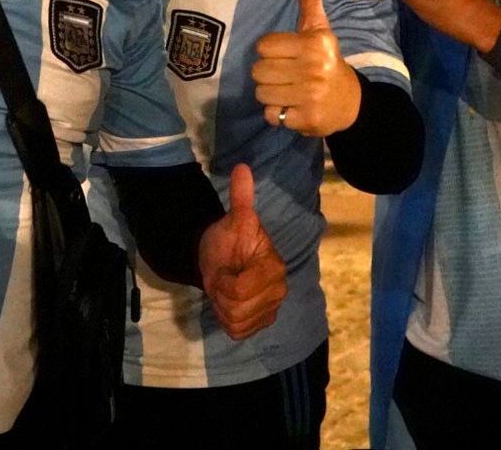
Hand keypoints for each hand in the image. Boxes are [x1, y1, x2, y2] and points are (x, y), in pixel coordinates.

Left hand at [197, 164, 287, 340]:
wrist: (222, 259)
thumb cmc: (227, 240)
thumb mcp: (232, 220)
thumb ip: (240, 198)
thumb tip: (242, 168)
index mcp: (274, 267)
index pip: (240, 290)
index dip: (224, 280)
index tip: (225, 267)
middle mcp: (278, 291)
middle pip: (237, 308)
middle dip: (221, 293)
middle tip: (223, 277)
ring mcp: (271, 310)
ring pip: (235, 322)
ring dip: (222, 306)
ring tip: (225, 288)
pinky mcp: (261, 325)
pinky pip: (237, 332)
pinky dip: (226, 320)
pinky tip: (229, 302)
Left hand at [252, 0, 360, 136]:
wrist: (351, 102)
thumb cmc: (326, 60)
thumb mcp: (319, 28)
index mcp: (315, 43)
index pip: (263, 46)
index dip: (271, 51)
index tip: (288, 55)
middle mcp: (313, 69)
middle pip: (258, 71)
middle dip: (268, 74)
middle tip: (287, 75)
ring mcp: (310, 96)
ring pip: (261, 93)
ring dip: (271, 94)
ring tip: (288, 91)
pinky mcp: (306, 120)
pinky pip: (271, 115)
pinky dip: (278, 114)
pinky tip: (293, 107)